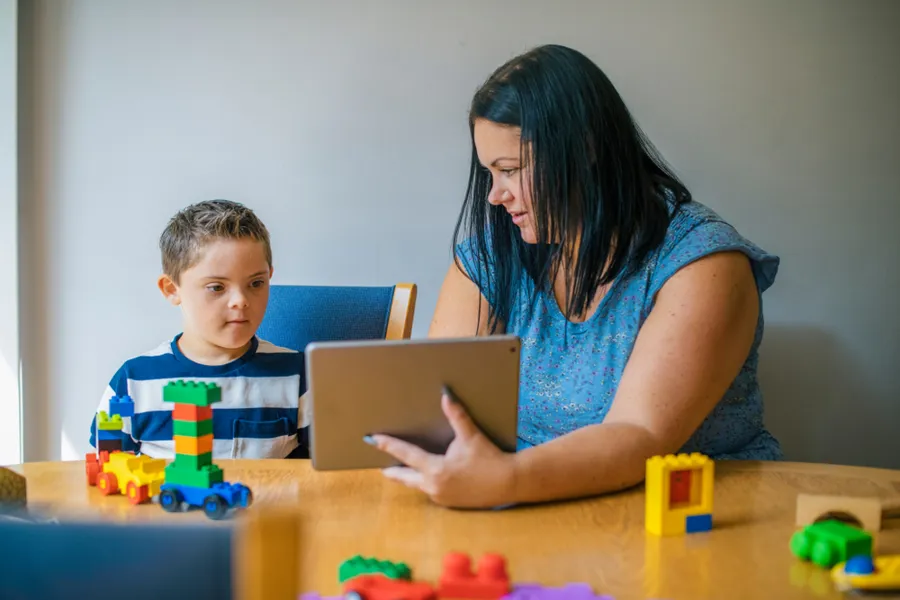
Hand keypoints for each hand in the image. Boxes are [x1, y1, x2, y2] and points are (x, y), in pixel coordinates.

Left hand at [364, 389, 517, 508]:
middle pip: (405, 477)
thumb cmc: (490, 458)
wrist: (509, 483)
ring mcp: (441, 497)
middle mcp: (434, 486)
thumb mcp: (471, 436)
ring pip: (418, 485)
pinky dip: (425, 483)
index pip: (406, 455)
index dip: (389, 446)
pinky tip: (426, 478)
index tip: (373, 439)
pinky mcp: (450, 503)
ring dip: (409, 477)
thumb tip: (445, 395)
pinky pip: (431, 491)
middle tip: (380, 466)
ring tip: (398, 470)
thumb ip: (456, 416)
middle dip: (393, 470)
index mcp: (436, 469)